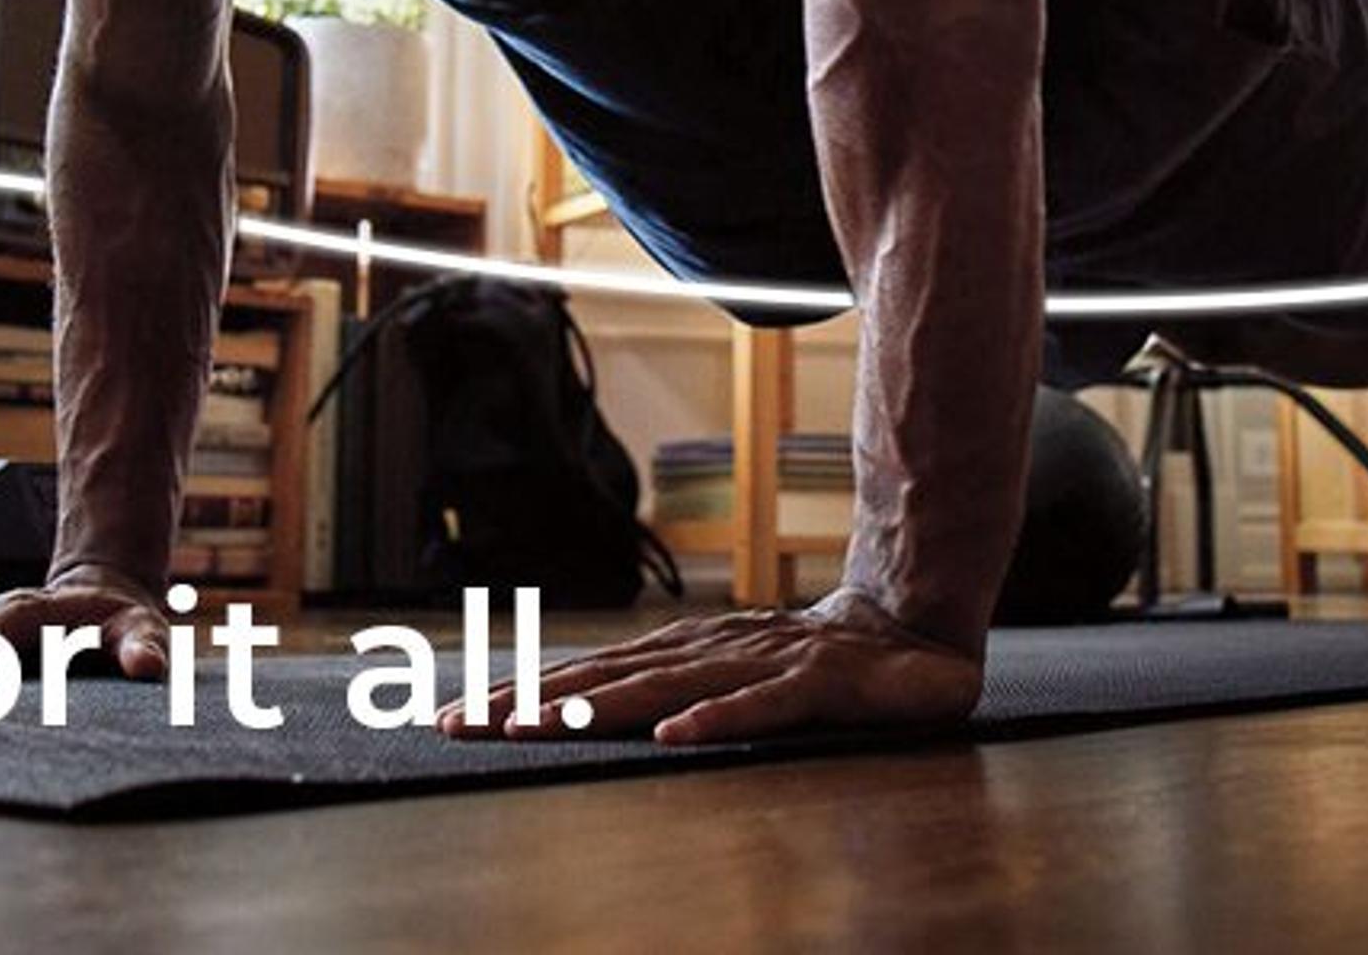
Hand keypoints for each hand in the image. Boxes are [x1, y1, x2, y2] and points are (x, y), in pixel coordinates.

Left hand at [438, 590, 979, 745]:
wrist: (914, 630)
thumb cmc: (819, 669)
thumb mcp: (738, 684)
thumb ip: (683, 698)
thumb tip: (610, 728)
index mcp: (685, 655)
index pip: (589, 677)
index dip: (519, 697)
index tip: (453, 719)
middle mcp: (708, 652)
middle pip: (603, 679)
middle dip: (524, 702)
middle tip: (453, 725)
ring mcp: (759, 662)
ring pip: (662, 689)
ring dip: (591, 709)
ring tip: (528, 727)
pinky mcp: (813, 683)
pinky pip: (758, 706)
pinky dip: (715, 719)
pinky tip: (672, 738)